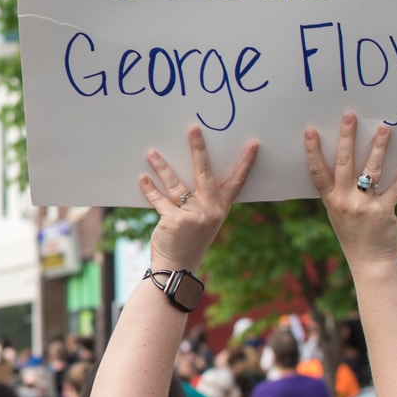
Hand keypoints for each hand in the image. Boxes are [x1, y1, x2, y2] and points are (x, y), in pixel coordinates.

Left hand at [139, 126, 258, 272]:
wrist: (177, 267)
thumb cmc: (190, 241)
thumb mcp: (204, 221)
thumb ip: (201, 200)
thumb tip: (187, 173)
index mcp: (220, 208)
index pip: (236, 181)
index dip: (245, 163)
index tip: (252, 145)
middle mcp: (209, 210)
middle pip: (204, 173)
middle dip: (198, 149)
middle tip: (193, 129)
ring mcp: (192, 215)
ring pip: (176, 184)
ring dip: (162, 166)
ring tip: (152, 153)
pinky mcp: (174, 220)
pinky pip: (160, 199)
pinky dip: (150, 188)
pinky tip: (143, 178)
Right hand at [305, 113, 396, 267]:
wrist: (369, 262)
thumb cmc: (354, 234)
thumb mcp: (338, 213)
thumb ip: (340, 191)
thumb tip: (349, 163)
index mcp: (331, 199)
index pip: (318, 172)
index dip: (313, 151)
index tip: (311, 131)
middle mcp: (344, 200)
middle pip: (344, 163)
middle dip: (346, 137)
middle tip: (349, 116)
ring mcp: (363, 206)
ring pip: (371, 170)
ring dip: (379, 147)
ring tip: (385, 128)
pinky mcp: (383, 212)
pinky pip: (393, 190)